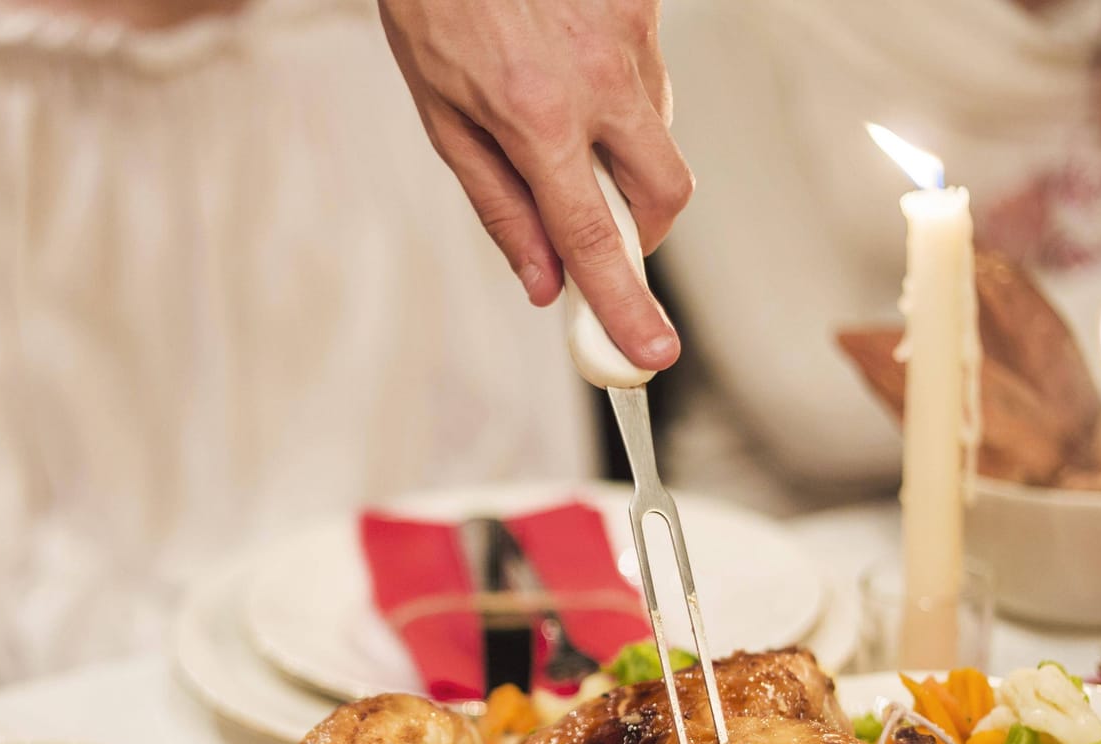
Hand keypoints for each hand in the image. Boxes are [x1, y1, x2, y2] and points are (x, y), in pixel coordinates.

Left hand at [378, 0, 690, 370]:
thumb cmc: (437, 2)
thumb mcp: (443, 115)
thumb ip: (499, 203)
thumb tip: (540, 279)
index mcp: (536, 117)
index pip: (594, 238)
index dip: (625, 305)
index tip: (651, 353)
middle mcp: (596, 79)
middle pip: (663, 195)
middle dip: (642, 230)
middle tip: (599, 227)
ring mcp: (631, 37)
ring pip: (658, 134)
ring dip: (621, 150)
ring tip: (555, 105)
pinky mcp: (647, 5)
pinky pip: (652, 77)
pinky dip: (620, 94)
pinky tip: (571, 58)